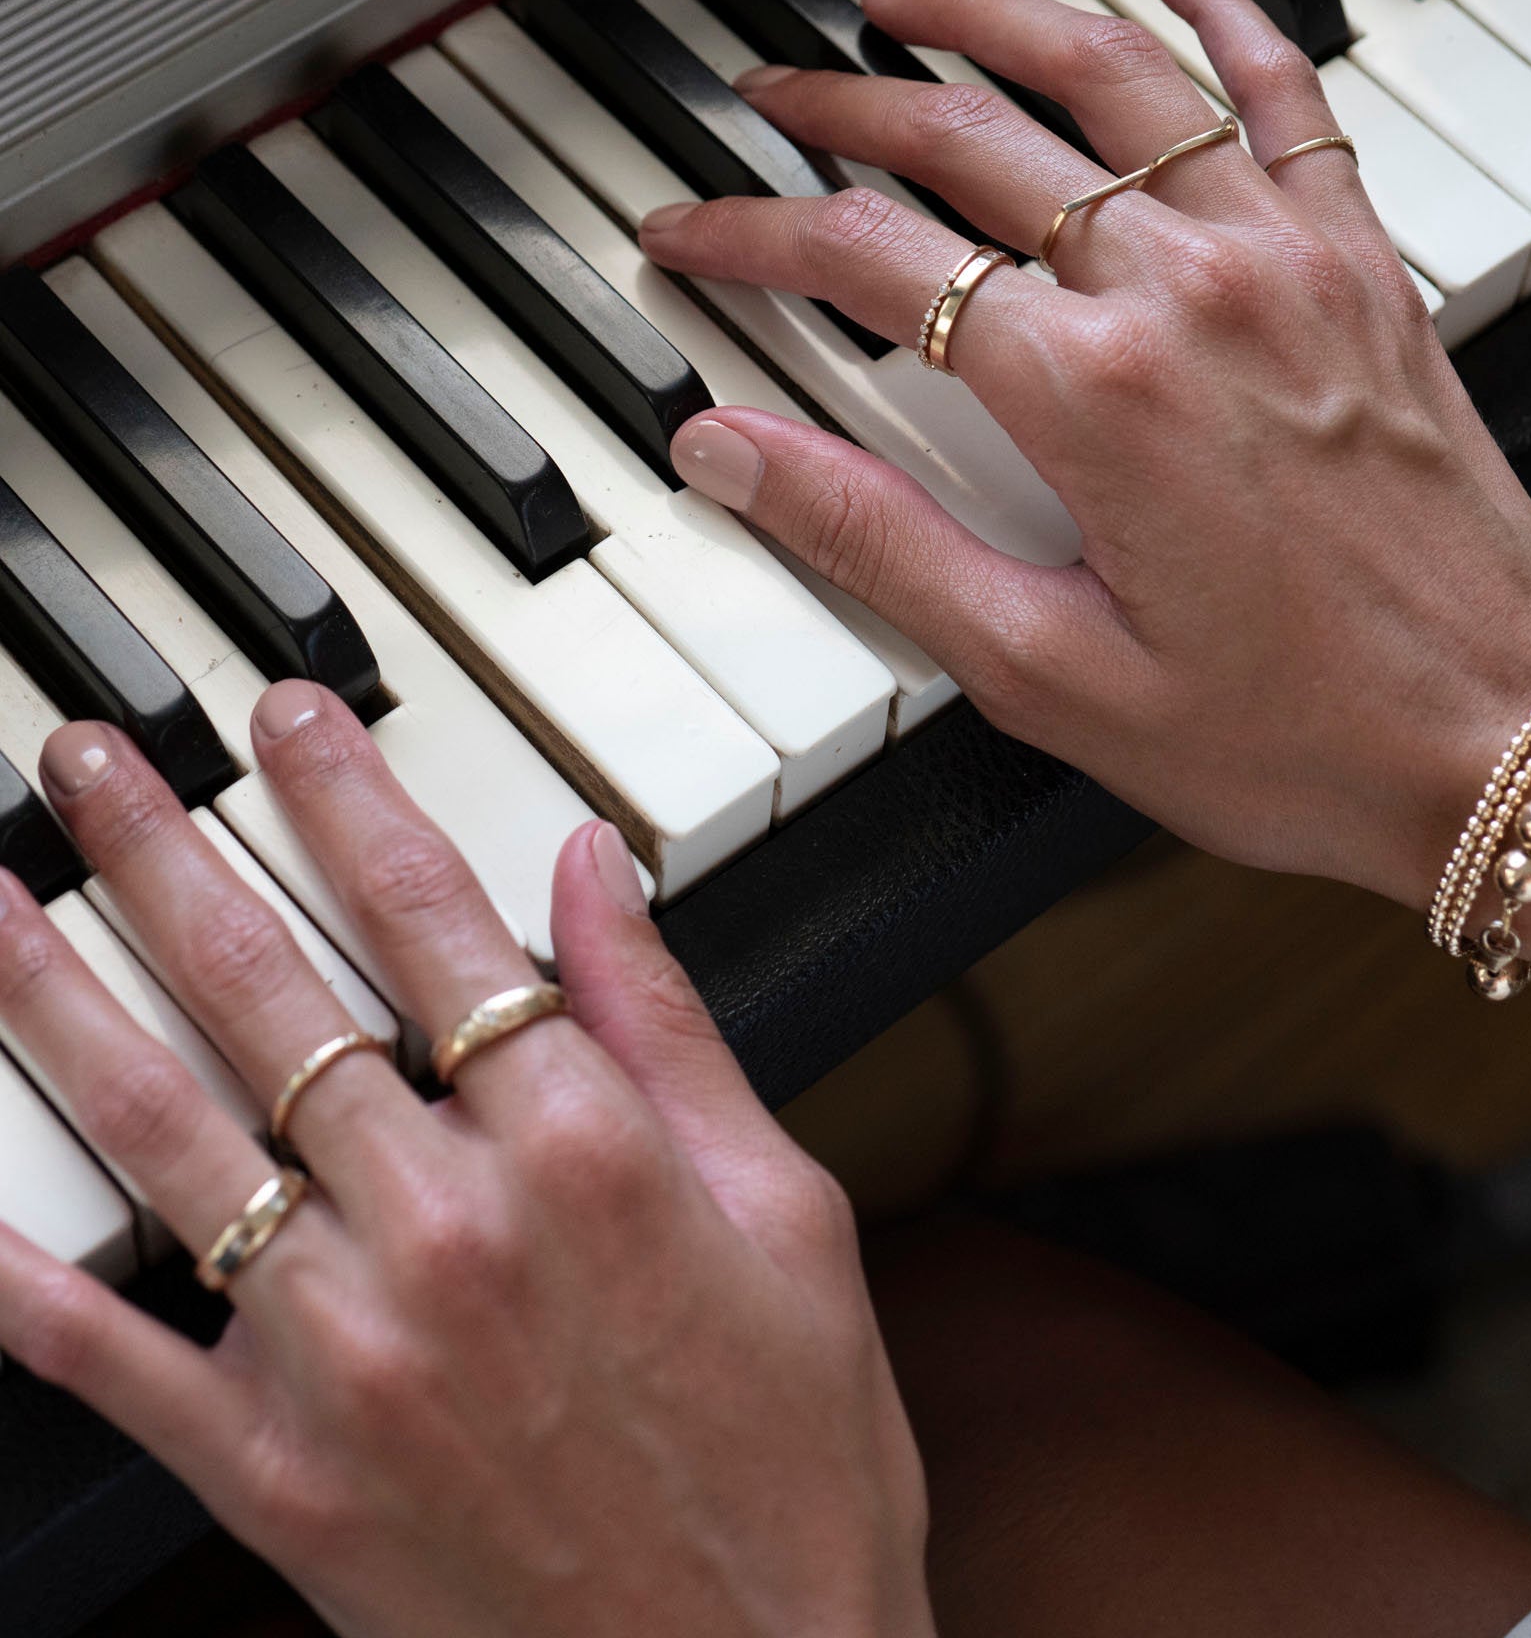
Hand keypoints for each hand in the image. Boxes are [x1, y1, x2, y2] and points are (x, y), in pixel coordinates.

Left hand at [0, 691, 932, 1637]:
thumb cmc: (791, 1450)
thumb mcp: (783, 1210)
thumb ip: (672, 1028)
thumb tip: (601, 873)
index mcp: (585, 1152)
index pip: (435, 919)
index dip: (349, 796)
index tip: (287, 715)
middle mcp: (445, 1230)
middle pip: (273, 996)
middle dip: (166, 854)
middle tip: (89, 761)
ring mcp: (343, 1355)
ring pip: (166, 1137)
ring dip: (59, 1002)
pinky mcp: (275, 1477)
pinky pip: (111, 1361)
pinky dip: (17, 1280)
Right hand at [640, 0, 1530, 906]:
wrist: (1507, 736)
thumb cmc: (1297, 734)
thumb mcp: (1051, 671)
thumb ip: (878, 544)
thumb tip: (733, 452)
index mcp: (1092, 394)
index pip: (872, 258)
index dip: (753, 234)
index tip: (688, 235)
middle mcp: (1186, 290)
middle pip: (972, 140)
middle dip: (842, 106)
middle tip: (766, 95)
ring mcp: (1286, 258)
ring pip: (1113, 78)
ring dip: (992, 21)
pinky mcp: (1363, 262)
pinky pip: (1286, 89)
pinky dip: (1219, 5)